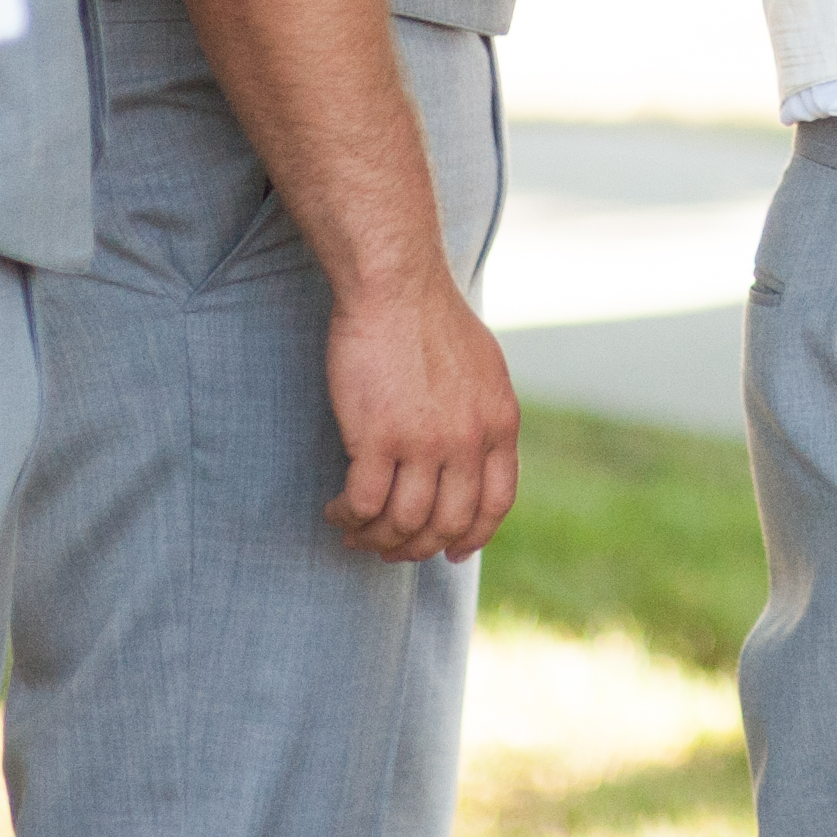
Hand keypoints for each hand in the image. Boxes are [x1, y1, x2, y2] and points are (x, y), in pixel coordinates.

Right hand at [323, 263, 523, 562]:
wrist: (397, 285)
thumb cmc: (431, 319)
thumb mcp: (483, 369)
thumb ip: (483, 415)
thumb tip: (476, 455)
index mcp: (499, 423)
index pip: (496, 504)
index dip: (472, 536)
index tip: (450, 551)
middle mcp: (469, 440)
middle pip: (447, 524)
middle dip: (416, 546)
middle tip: (389, 546)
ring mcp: (426, 443)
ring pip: (404, 524)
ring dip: (376, 538)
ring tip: (355, 530)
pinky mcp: (379, 438)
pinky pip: (365, 505)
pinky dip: (349, 518)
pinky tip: (337, 510)